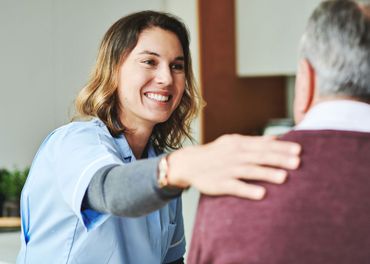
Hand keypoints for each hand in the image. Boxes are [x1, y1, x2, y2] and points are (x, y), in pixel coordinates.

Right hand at [167, 134, 300, 199]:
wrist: (189, 163)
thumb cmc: (216, 153)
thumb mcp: (233, 142)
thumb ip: (255, 141)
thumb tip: (277, 138)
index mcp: (238, 143)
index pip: (263, 145)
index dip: (281, 148)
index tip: (299, 150)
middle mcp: (234, 155)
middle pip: (259, 156)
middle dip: (278, 159)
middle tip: (297, 162)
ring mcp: (226, 169)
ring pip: (249, 171)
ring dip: (266, 173)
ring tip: (284, 177)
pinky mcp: (219, 183)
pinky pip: (235, 186)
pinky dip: (248, 190)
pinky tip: (261, 194)